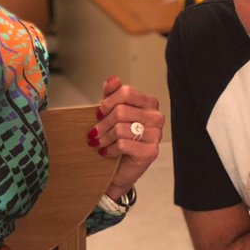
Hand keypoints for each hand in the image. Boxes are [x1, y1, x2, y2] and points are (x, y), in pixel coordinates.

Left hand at [90, 75, 164, 196]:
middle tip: (93, 133)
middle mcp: (156, 117)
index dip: (108, 102)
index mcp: (149, 103)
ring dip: (104, 138)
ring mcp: (156, 135)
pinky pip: (123, 144)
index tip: (99, 112)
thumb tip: (113, 79)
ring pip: (120, 128)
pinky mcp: (151, 152)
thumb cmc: (117, 139)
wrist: (119, 169)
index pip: (127, 92)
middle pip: (121, 111)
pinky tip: (107, 152)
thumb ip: (112, 95)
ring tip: (99, 143)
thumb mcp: (112, 113)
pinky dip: (110, 149)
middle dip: (102, 124)